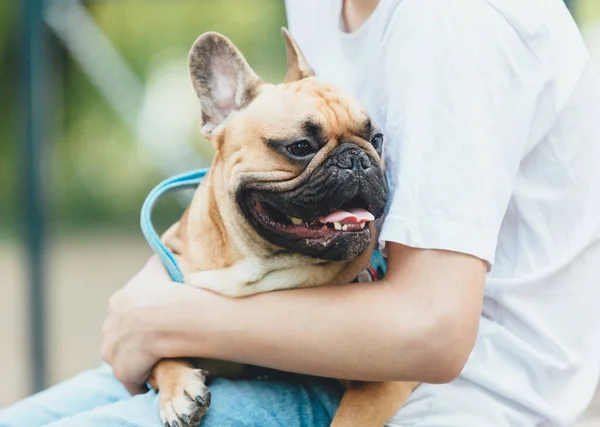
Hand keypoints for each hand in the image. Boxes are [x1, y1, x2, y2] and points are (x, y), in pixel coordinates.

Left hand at [101, 256, 192, 393]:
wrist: (172, 316)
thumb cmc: (171, 288)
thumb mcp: (161, 266)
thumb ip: (156, 262)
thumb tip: (162, 251)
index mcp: (119, 301)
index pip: (125, 313)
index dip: (142, 319)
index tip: (157, 322)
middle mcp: (110, 325)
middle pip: (121, 336)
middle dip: (136, 341)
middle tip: (160, 342)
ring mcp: (113, 350)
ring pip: (124, 359)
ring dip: (138, 363)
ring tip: (159, 362)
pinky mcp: (122, 371)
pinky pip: (133, 380)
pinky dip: (143, 381)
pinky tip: (157, 378)